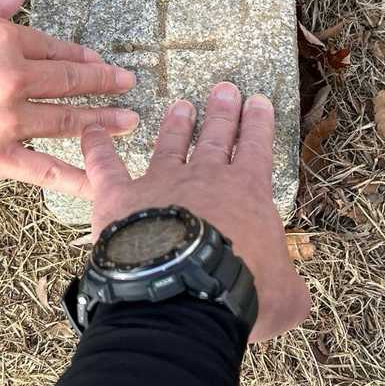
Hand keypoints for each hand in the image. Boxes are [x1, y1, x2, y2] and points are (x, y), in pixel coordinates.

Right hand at [0, 0, 138, 193]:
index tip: (95, 59)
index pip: (50, 45)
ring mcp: (6, 121)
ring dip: (102, 121)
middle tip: (127, 83)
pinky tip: (99, 179)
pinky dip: (75, 176)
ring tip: (128, 120)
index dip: (77, 54)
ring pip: (67, 121)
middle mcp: (10, 78)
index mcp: (0, 41)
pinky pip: (44, 169)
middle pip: (68, 80)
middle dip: (103, 82)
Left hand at [82, 82, 311, 343]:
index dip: (258, 124)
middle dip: (222, 112)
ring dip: (176, 125)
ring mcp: (159, 183)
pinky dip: (96, 147)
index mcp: (247, 194)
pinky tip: (91, 130)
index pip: (256, 149)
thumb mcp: (285, 295)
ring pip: (169, 144)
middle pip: (216, 137)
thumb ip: (288, 287)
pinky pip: (105, 166)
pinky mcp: (119, 197)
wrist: (185, 295)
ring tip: (180, 105)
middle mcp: (204, 178)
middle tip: (224, 89)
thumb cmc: (241, 293)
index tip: (258, 102)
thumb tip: (293, 296)